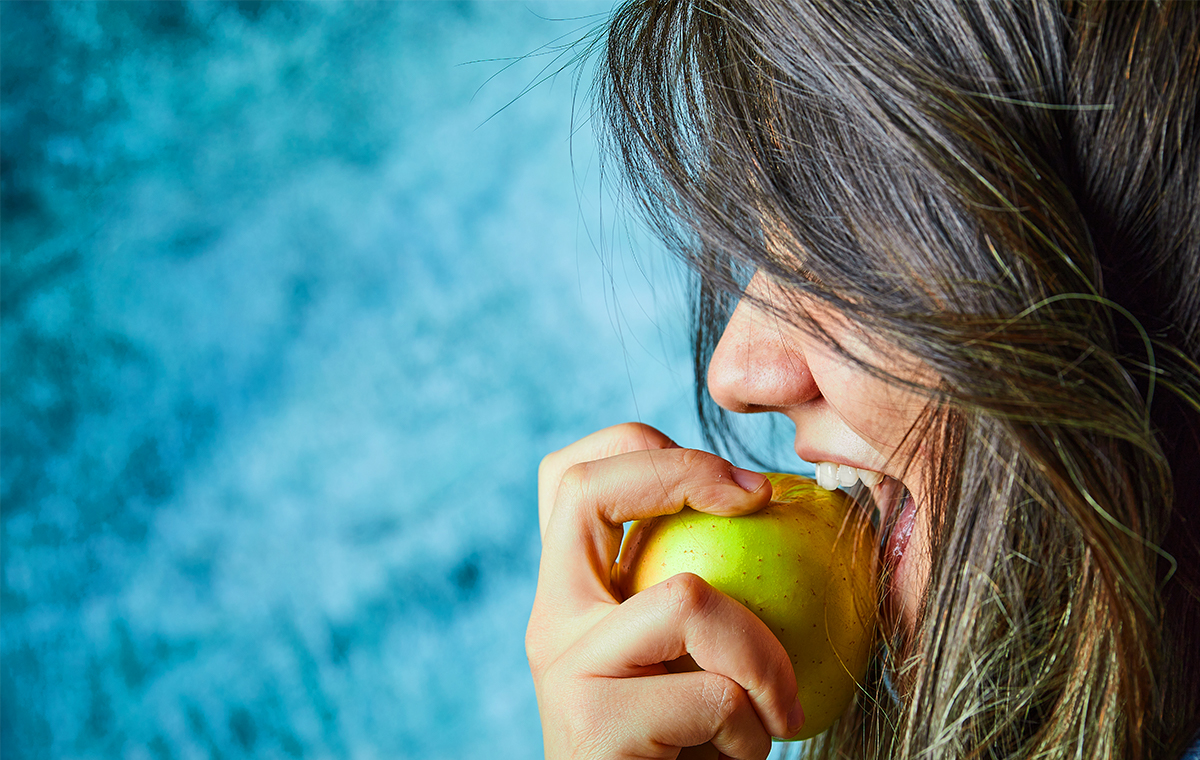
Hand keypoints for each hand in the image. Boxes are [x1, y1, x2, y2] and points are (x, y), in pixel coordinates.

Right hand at [526, 423, 804, 759]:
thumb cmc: (690, 751)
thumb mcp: (692, 660)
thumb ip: (703, 597)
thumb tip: (788, 512)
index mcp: (571, 594)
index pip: (572, 476)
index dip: (645, 445)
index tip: (737, 484)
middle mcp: (549, 620)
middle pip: (587, 488)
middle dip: (685, 469)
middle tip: (756, 500)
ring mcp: (563, 669)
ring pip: (689, 597)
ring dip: (762, 660)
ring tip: (766, 714)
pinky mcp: (592, 725)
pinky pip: (714, 694)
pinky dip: (754, 728)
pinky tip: (740, 758)